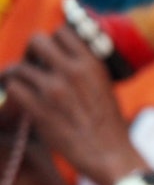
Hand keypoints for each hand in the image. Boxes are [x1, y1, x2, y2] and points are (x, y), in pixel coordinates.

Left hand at [1, 25, 143, 184]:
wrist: (109, 153)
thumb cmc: (108, 122)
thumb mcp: (104, 85)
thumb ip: (83, 69)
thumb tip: (59, 59)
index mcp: (91, 63)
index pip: (62, 32)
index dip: (52, 41)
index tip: (50, 54)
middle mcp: (72, 71)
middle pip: (37, 41)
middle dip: (30, 52)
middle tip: (32, 65)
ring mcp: (54, 90)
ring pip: (19, 67)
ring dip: (16, 75)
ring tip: (18, 84)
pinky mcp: (39, 110)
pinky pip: (13, 89)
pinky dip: (12, 93)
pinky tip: (18, 99)